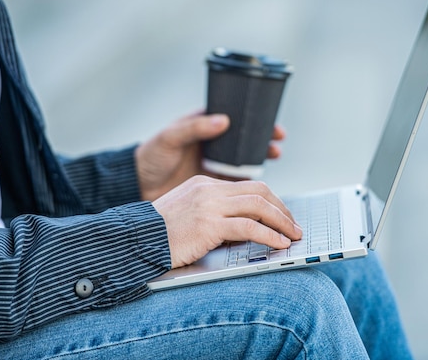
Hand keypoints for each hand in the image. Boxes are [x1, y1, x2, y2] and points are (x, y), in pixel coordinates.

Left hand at [135, 111, 285, 200]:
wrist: (138, 185)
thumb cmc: (151, 156)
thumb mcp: (170, 138)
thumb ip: (195, 128)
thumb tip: (224, 120)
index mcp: (204, 126)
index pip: (237, 119)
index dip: (257, 120)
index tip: (272, 124)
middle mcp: (214, 144)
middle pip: (246, 138)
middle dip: (264, 138)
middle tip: (277, 141)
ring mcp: (215, 163)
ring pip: (245, 158)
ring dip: (261, 157)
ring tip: (274, 155)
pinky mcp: (214, 183)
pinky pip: (237, 182)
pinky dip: (250, 181)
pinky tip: (261, 180)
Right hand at [152, 175, 301, 267]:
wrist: (133, 240)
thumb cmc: (158, 234)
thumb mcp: (188, 214)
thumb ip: (213, 214)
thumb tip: (245, 229)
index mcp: (205, 184)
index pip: (248, 187)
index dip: (271, 201)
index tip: (282, 216)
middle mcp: (209, 189)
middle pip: (259, 192)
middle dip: (282, 210)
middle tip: (294, 226)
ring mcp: (209, 205)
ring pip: (259, 206)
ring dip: (281, 222)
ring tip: (293, 236)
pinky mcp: (209, 224)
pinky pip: (249, 227)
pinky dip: (269, 235)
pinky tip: (278, 244)